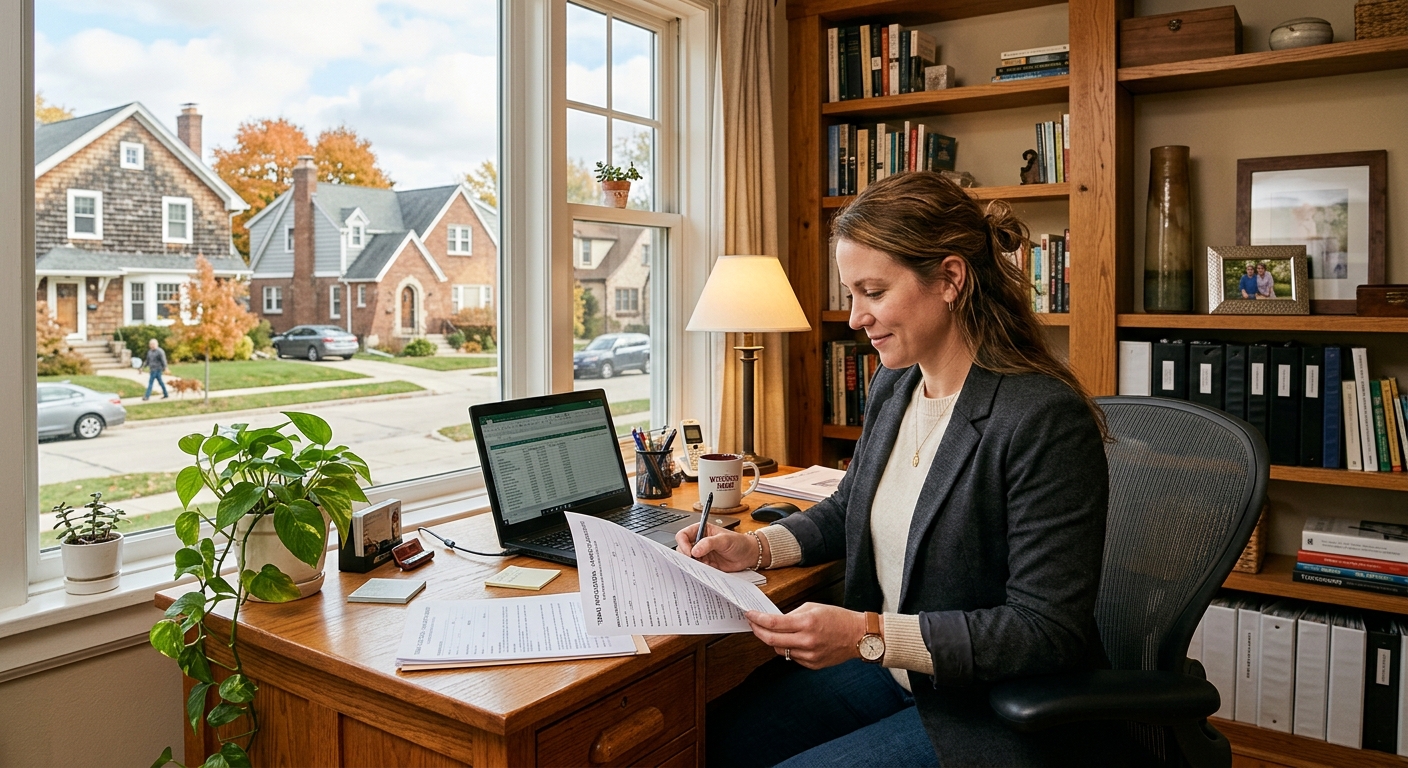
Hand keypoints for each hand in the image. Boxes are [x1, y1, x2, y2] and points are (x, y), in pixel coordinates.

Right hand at [675, 524, 754, 571]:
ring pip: (687, 560)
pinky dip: (697, 570)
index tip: (690, 553)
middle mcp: (699, 541)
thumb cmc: (739, 542)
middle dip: (685, 556)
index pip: (683, 535)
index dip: (683, 544)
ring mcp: (701, 553)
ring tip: (702, 565)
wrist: (748, 555)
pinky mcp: (705, 564)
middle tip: (694, 562)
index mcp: (701, 530)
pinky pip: (696, 568)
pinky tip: (704, 570)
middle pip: (682, 548)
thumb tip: (695, 550)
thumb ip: (709, 543)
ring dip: (691, 564)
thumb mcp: (724, 540)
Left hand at [745, 603, 866, 669]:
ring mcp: (809, 655)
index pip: (773, 623)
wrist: (858, 636)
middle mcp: (807, 641)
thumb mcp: (813, 607)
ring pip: (780, 650)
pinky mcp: (812, 664)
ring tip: (772, 631)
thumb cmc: (838, 618)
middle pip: (771, 640)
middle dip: (758, 631)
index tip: (749, 615)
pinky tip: (792, 641)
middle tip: (753, 624)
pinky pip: (792, 657)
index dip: (757, 619)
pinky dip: (788, 648)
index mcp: (807, 623)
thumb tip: (775, 620)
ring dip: (773, 640)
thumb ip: (792, 614)